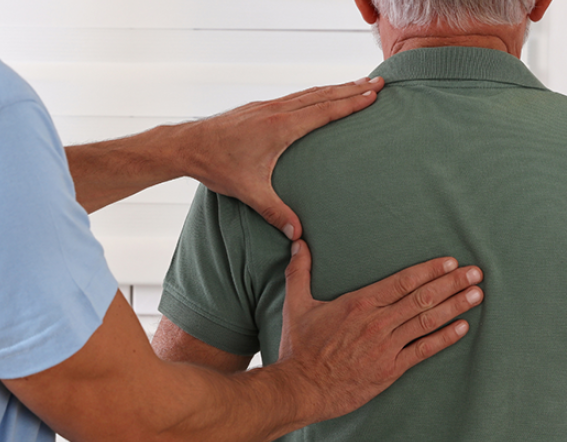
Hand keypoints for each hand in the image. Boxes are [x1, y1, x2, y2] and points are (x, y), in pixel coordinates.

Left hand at [174, 78, 384, 239]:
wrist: (186, 145)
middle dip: (353, 88)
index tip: (374, 93)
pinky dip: (315, 93)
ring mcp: (267, 107)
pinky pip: (296, 97)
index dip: (352, 102)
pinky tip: (319, 96)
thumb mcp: (249, 192)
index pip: (325, 110)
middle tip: (380, 82)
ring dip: (336, 88)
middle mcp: (277, 111)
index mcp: (281, 127)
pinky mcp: (259, 109)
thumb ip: (275, 212)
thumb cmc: (217, 166)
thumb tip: (297, 234)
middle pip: (323, 95)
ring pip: (309, 93)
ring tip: (358, 83)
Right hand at [277, 240, 482, 423]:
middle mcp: (377, 322)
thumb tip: (298, 243)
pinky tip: (463, 327)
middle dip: (452, 283)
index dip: (430, 270)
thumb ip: (300, 272)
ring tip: (477, 295)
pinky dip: (445, 338)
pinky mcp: (390, 369)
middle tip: (476, 272)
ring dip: (456, 306)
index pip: (403, 281)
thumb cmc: (300, 348)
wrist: (301, 388)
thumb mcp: (296, 305)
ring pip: (428, 321)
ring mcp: (386, 346)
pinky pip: (424, 351)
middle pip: (423, 298)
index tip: (450, 262)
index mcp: (359, 303)